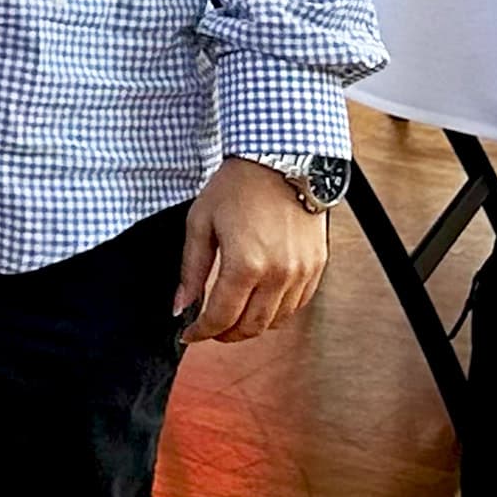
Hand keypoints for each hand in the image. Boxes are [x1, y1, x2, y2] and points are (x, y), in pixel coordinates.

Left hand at [173, 160, 326, 343]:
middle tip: (208, 329)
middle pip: (250, 327)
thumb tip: (179, 307)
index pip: (221, 318)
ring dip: (250, 326)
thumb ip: (191, 270)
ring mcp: (302, 273)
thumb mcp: (200, 224)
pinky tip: (257, 302)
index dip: (201, 332)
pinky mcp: (317, 266)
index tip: (188, 334)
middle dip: (225, 334)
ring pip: (275, 321)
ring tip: (230, 316)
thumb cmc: (235, 188)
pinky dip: (275, 312)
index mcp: (245, 265)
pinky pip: (296, 305)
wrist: (280, 161)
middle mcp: (278, 275)